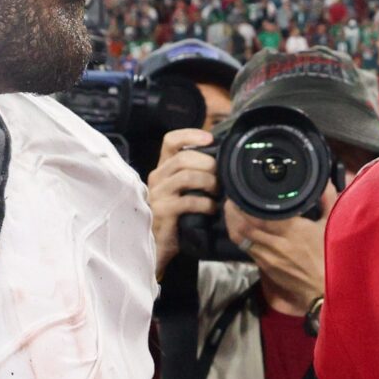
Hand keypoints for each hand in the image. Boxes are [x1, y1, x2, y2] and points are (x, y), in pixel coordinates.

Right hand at [146, 127, 216, 281]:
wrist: (158, 244)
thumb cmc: (176, 215)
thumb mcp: (182, 190)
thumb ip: (194, 174)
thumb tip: (222, 160)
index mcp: (162, 168)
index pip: (171, 140)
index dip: (190, 135)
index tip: (210, 138)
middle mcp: (157, 177)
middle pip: (183, 157)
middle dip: (207, 163)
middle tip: (221, 175)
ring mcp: (157, 194)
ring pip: (186, 176)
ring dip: (208, 182)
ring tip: (217, 192)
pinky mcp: (162, 211)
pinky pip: (188, 200)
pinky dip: (205, 203)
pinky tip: (212, 209)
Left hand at [240, 181, 335, 316]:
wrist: (324, 289)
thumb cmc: (331, 256)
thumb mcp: (333, 225)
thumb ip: (328, 200)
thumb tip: (325, 181)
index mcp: (294, 230)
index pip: (261, 214)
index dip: (247, 202)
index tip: (242, 189)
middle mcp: (277, 243)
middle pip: (244, 225)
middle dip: (234, 210)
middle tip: (232, 197)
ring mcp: (268, 256)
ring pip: (240, 237)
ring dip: (232, 223)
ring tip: (230, 209)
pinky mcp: (264, 266)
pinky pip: (245, 248)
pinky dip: (239, 236)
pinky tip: (239, 227)